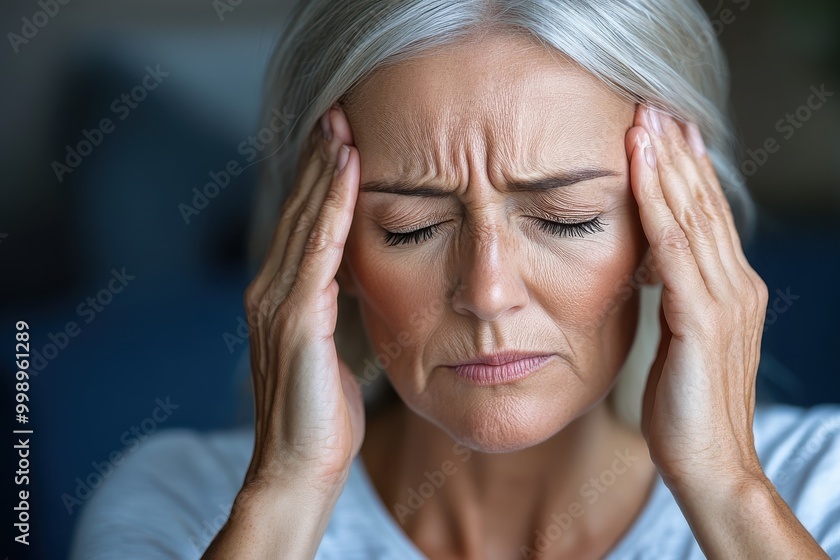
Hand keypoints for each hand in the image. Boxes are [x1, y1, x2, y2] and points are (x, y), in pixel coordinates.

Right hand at [241, 104, 364, 493]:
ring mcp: (277, 303)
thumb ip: (331, 309)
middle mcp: (270, 290)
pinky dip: (331, 208)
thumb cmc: (321, 415)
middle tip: (340, 109)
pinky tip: (346, 174)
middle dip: (319, 160)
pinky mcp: (294, 320)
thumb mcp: (329, 349)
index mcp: (282, 297)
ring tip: (342, 126)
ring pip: (306, 221)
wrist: (299, 467)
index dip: (320, 179)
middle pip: (300, 211)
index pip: (304, 224)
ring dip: (325, 170)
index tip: (341, 138)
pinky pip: (318, 251)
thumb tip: (351, 281)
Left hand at [626, 104, 768, 494]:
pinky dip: (658, 206)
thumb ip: (679, 301)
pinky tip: (642, 173)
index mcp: (734, 291)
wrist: (712, 467)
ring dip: (665, 166)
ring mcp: (725, 301)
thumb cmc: (689, 412)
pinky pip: (676, 250)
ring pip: (691, 217)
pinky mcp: (704, 319)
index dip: (686, 172)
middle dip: (676, 153)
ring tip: (645, 121)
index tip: (665, 132)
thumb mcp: (684, 343)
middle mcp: (738, 286)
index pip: (707, 218)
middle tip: (653, 107)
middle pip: (703, 205)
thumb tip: (655, 266)